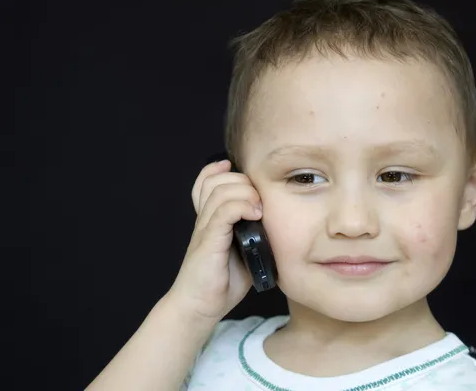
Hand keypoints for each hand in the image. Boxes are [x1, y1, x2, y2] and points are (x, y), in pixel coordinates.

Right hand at [166, 160, 261, 321]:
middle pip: (217, 180)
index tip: (236, 169)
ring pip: (221, 191)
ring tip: (260, 208)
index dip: (219, 170)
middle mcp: (205, 219)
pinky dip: (241, 206)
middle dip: (242, 180)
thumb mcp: (242, 252)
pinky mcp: (208, 242)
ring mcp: (205, 229)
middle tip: (259, 197)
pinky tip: (255, 214)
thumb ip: (253, 233)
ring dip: (245, 192)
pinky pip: (223, 212)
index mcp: (211, 219)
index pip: (207, 181)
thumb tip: (277, 221)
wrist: (198, 307)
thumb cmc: (222, 283)